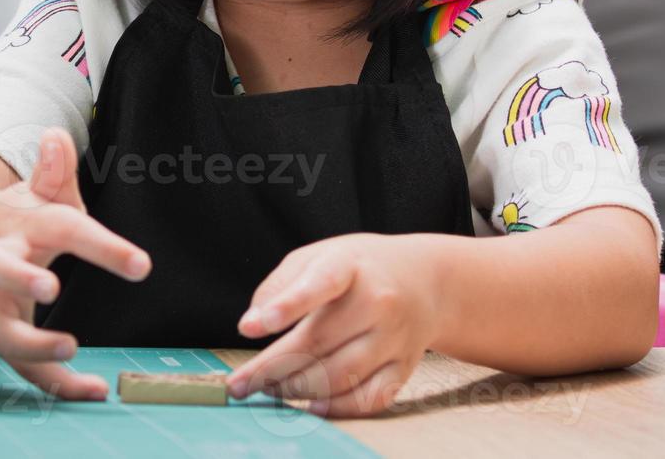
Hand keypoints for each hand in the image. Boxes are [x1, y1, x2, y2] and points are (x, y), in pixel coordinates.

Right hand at [0, 126, 151, 400]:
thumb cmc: (10, 218)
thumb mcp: (33, 193)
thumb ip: (53, 172)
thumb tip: (57, 136)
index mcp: (20, 225)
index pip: (62, 229)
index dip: (101, 246)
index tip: (143, 266)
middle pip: (0, 269)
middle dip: (20, 278)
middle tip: (50, 288)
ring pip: (0, 328)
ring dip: (32, 343)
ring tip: (71, 347)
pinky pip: (23, 366)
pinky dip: (56, 383)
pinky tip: (93, 390)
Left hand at [224, 232, 445, 417]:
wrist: (424, 280)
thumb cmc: (358, 268)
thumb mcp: (319, 255)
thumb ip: (281, 284)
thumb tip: (251, 325)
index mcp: (351, 265)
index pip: (319, 283)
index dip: (285, 306)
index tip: (250, 327)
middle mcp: (378, 301)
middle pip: (318, 343)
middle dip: (271, 368)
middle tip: (239, 383)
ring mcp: (395, 337)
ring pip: (340, 376)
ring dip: (296, 389)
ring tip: (268, 389)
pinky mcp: (404, 366)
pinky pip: (369, 397)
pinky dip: (336, 408)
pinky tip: (310, 405)